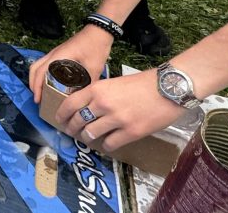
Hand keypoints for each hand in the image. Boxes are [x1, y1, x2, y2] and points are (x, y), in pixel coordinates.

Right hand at [28, 25, 113, 103]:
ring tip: (41, 92)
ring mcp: (55, 52)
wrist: (99, 31)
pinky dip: (41, 73)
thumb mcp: (94, 67)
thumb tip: (84, 97)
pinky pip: (44, 63)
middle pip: (34, 68)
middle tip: (38, 98)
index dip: (37, 87)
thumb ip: (89, 83)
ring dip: (35, 78)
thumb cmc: (95, 46)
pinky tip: (49, 82)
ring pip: (37, 65)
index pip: (41, 72)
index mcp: (59, 57)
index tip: (38, 100)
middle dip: (33, 84)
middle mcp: (53, 54)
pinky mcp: (60, 52)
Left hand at [56, 69, 185, 151]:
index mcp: (98, 89)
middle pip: (78, 121)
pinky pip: (109, 144)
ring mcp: (116, 119)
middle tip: (72, 132)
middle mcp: (103, 104)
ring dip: (87, 138)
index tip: (59, 120)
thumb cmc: (143, 84)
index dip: (61, 115)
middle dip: (72, 129)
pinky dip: (106, 145)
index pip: (70, 104)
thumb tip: (86, 108)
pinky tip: (108, 142)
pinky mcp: (130, 132)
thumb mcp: (115, 83)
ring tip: (89, 137)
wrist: (168, 88)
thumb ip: (100, 94)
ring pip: (90, 134)